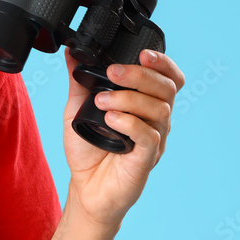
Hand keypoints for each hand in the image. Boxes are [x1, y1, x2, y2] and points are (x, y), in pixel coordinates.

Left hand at [60, 48, 184, 228]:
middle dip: (140, 75)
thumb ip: (78, 82)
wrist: (85, 186)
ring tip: (101, 102)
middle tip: (112, 73)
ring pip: (159, 109)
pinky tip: (111, 120)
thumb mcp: (77, 109)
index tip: (143, 53)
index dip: (163, 63)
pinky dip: (130, 123)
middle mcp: (155, 119)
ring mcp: (154, 139)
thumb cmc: (88, 148)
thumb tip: (71, 53)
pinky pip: (150, 136)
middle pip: (166, 89)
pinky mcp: (147, 158)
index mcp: (144, 103)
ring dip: (128, 99)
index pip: (168, 79)